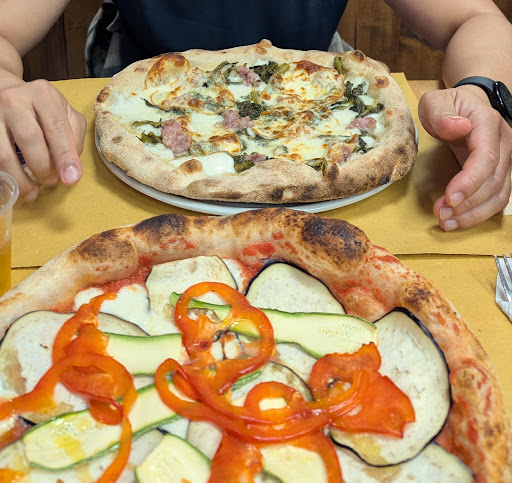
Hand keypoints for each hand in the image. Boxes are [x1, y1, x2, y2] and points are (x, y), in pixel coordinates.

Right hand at [0, 78, 85, 200]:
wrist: (5, 91)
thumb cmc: (40, 108)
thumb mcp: (64, 113)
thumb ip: (74, 137)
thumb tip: (71, 167)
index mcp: (43, 95)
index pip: (57, 128)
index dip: (65, 156)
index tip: (71, 179)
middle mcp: (15, 99)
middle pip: (29, 138)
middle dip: (43, 167)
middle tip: (50, 182)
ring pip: (4, 152)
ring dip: (19, 178)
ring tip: (31, 192)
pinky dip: (4, 174)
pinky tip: (12, 184)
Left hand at [418, 85, 511, 229]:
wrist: (468, 104)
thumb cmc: (450, 104)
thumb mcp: (436, 100)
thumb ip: (441, 112)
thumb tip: (457, 127)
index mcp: (487, 124)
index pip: (486, 157)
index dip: (470, 181)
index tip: (449, 198)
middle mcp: (503, 144)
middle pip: (494, 181)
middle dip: (467, 203)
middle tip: (440, 214)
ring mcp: (504, 160)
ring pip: (499, 194)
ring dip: (473, 214)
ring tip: (446, 223)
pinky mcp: (498, 173)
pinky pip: (496, 198)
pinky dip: (478, 213)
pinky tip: (457, 221)